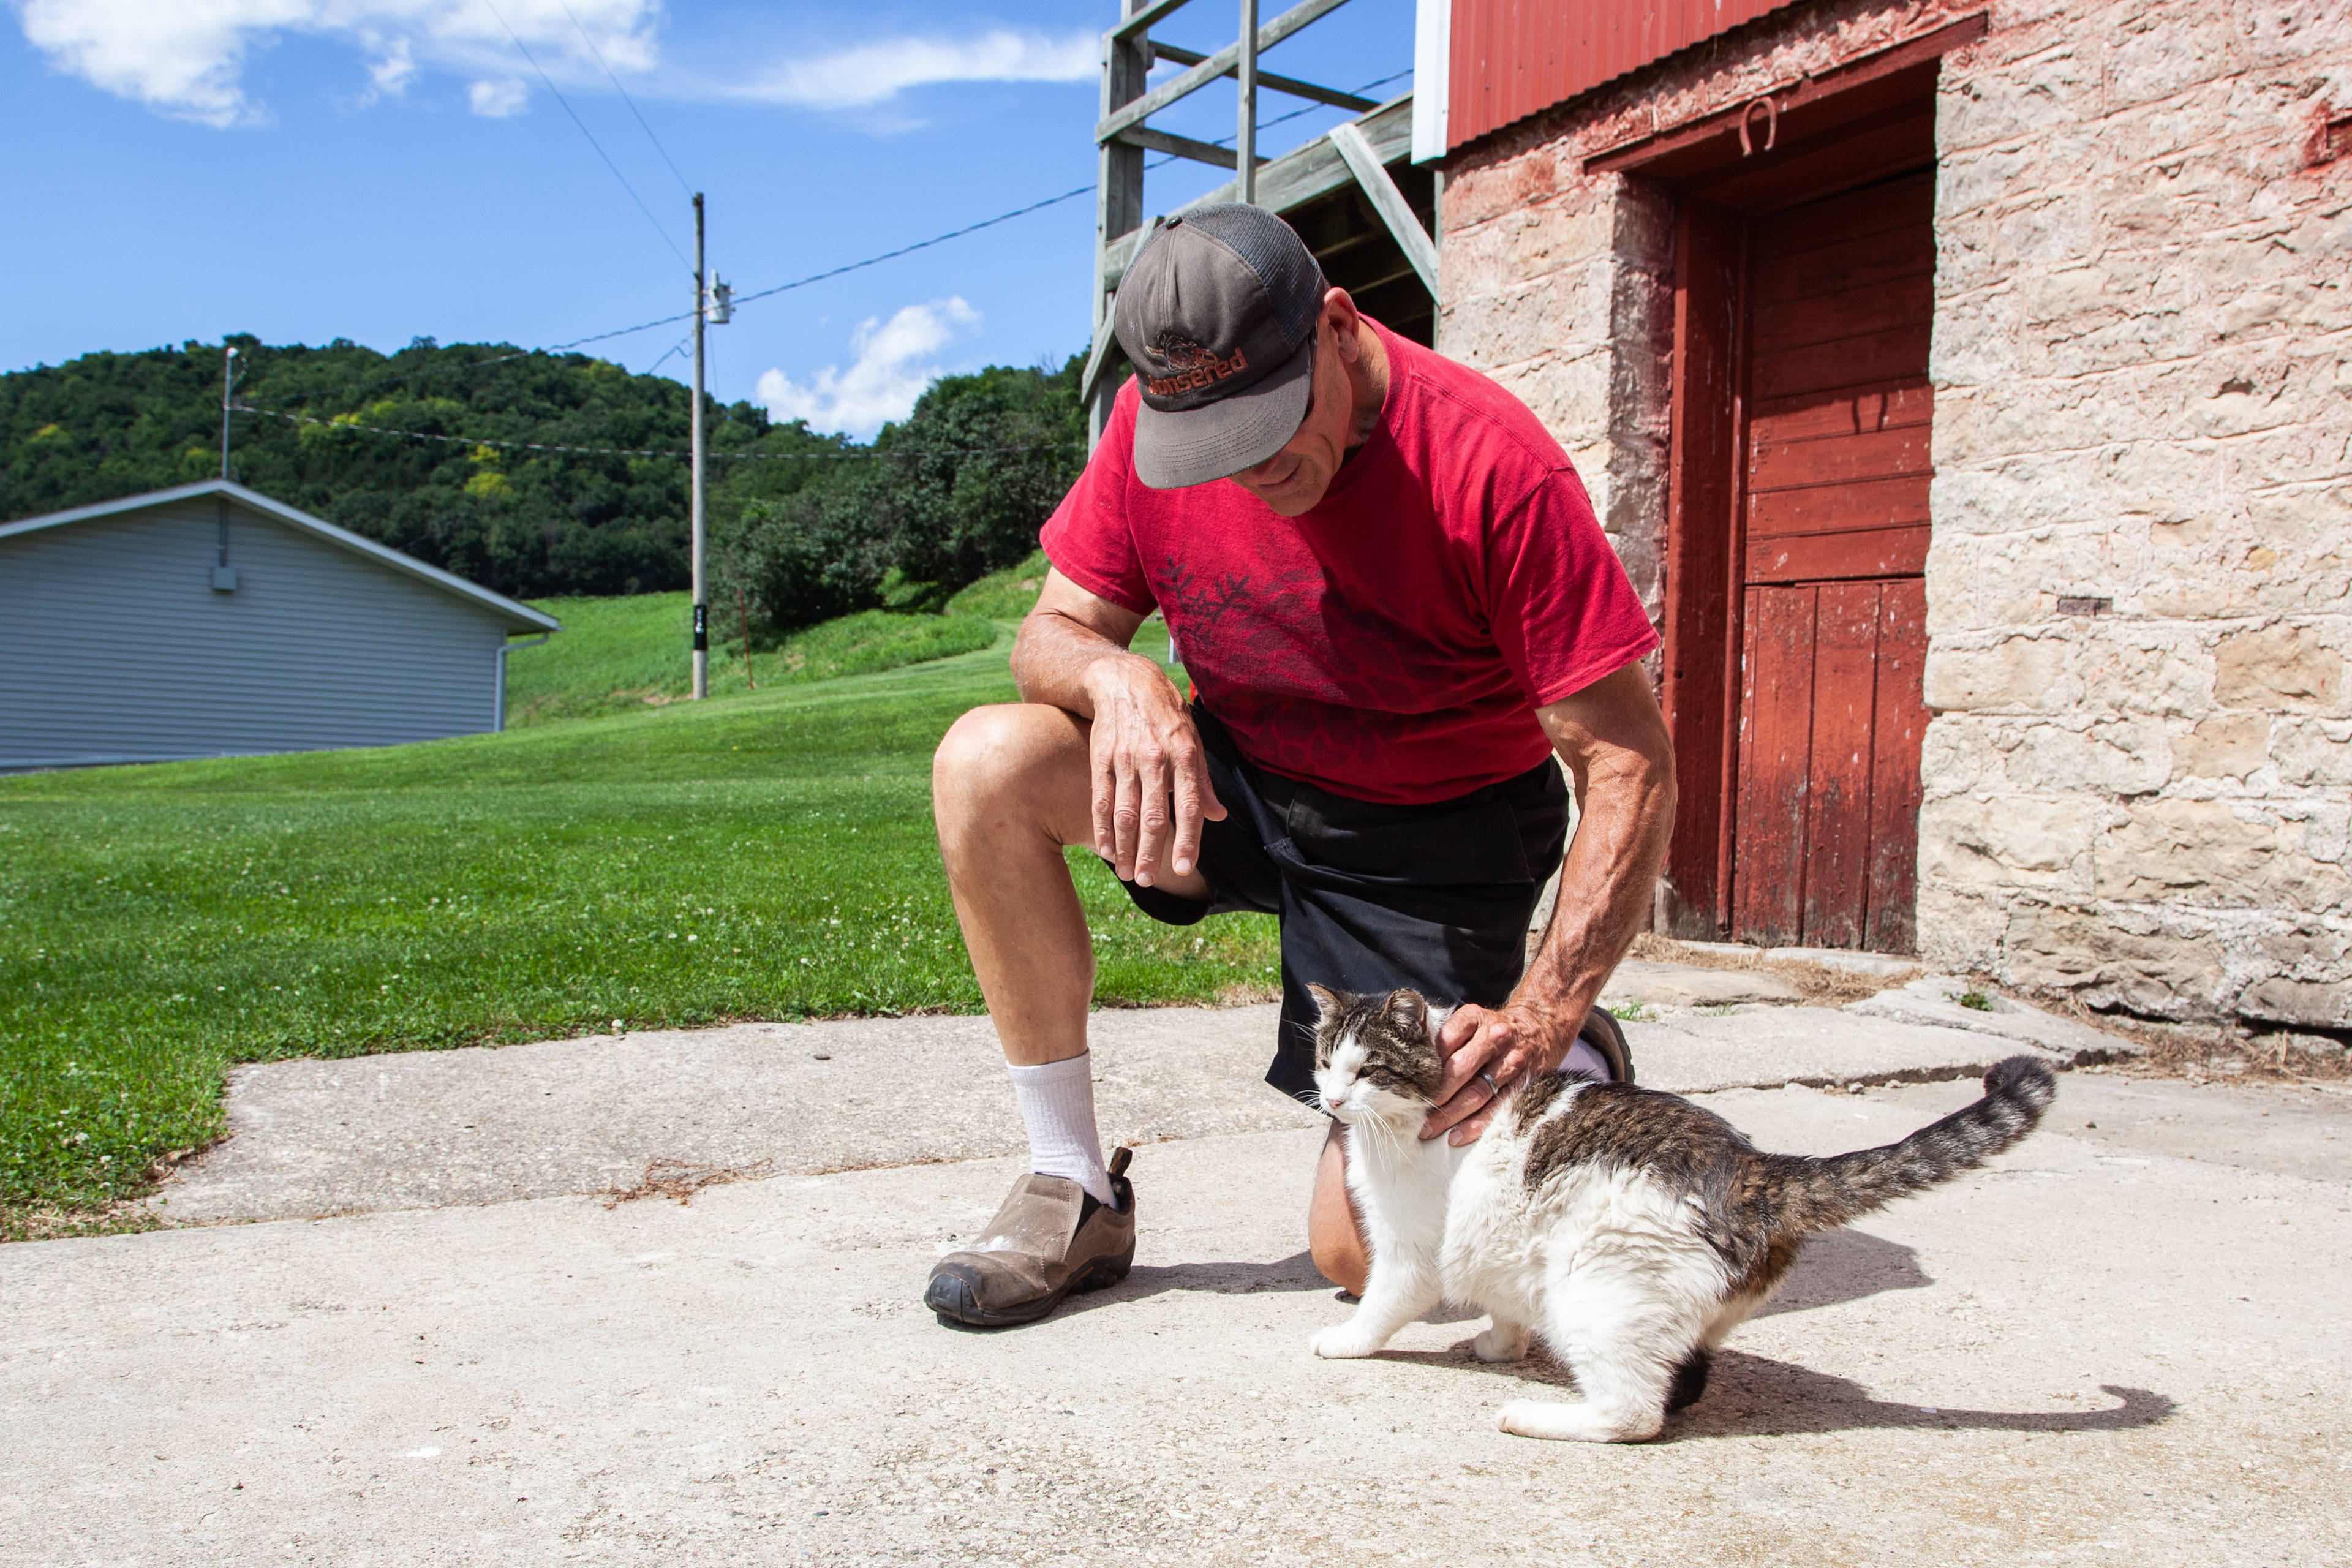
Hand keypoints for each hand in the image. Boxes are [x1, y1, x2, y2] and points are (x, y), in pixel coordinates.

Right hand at [1081, 655, 1225, 886]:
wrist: (1123, 680)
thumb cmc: (1166, 713)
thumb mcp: (1194, 738)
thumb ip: (1203, 781)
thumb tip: (1218, 816)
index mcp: (1184, 754)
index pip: (1187, 806)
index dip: (1187, 840)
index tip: (1184, 869)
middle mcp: (1155, 758)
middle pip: (1152, 816)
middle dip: (1151, 853)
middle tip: (1149, 882)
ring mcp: (1125, 759)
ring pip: (1125, 813)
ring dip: (1126, 848)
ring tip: (1130, 874)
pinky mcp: (1100, 759)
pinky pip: (1101, 800)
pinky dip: (1103, 828)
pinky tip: (1108, 850)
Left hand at [1420, 1003, 1570, 1144]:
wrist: (1541, 1026)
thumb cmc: (1494, 1028)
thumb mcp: (1471, 1019)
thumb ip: (1446, 1037)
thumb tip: (1412, 1067)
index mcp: (1475, 1018)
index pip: (1445, 1041)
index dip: (1426, 1065)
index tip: (1409, 1085)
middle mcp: (1495, 1038)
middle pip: (1460, 1069)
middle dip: (1436, 1094)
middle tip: (1415, 1112)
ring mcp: (1512, 1062)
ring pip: (1477, 1092)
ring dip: (1451, 1114)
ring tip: (1429, 1129)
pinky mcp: (1524, 1084)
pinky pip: (1497, 1108)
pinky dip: (1476, 1124)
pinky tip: (1457, 1135)